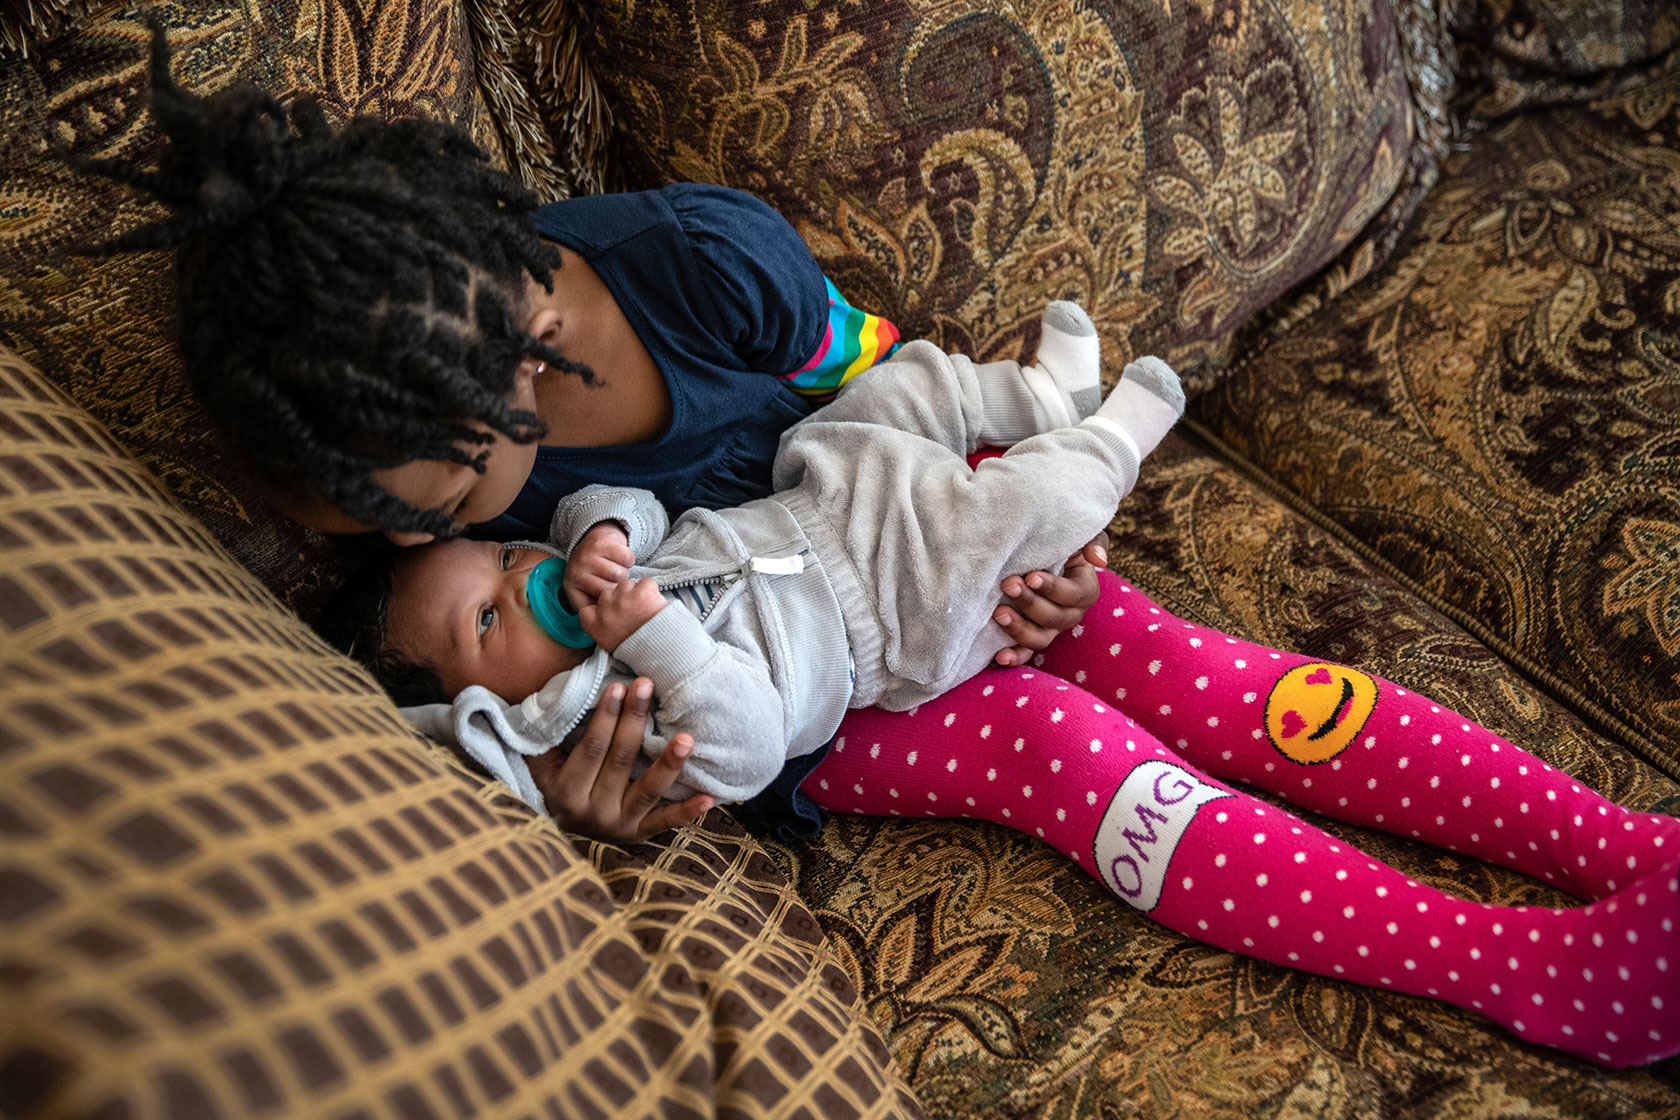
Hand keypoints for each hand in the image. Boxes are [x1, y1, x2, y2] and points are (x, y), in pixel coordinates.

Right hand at [527, 678, 712, 841]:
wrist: (566, 834)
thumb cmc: (557, 784)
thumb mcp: (542, 764)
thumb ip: (546, 737)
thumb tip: (554, 698)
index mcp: (567, 792)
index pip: (591, 749)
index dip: (605, 717)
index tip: (619, 686)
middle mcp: (595, 812)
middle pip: (621, 761)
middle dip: (634, 721)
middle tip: (647, 686)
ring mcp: (621, 825)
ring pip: (648, 790)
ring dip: (668, 764)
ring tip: (686, 739)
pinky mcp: (641, 833)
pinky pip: (666, 822)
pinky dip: (688, 812)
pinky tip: (709, 798)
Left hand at [565, 521, 634, 609]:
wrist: (594, 545)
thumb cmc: (594, 577)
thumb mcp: (588, 596)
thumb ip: (595, 612)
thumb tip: (607, 628)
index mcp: (572, 588)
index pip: (598, 605)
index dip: (611, 603)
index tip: (612, 600)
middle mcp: (576, 571)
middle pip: (611, 589)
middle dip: (618, 587)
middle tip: (615, 583)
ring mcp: (587, 555)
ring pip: (620, 574)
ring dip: (624, 573)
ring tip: (617, 572)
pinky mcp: (602, 542)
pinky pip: (627, 558)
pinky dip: (628, 560)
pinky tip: (620, 560)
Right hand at [578, 576, 665, 651]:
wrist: (660, 650)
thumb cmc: (638, 650)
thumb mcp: (609, 643)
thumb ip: (602, 627)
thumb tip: (602, 614)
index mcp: (595, 624)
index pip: (587, 610)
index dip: (600, 610)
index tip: (611, 615)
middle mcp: (606, 608)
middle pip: (608, 592)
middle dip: (620, 600)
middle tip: (633, 613)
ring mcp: (624, 598)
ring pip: (627, 585)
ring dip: (636, 593)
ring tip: (645, 610)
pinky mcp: (642, 592)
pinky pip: (646, 583)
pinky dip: (651, 591)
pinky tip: (654, 604)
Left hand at [991, 531, 1107, 665]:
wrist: (1034, 552)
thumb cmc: (1059, 543)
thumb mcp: (1078, 536)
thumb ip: (1093, 541)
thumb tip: (1098, 559)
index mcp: (1084, 590)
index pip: (1075, 594)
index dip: (1053, 588)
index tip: (1030, 576)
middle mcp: (1069, 614)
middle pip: (1054, 618)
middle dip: (1030, 603)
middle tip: (1008, 585)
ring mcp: (1050, 629)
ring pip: (1040, 639)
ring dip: (1019, 629)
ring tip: (999, 613)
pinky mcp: (1029, 637)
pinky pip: (1025, 653)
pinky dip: (1014, 657)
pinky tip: (999, 656)